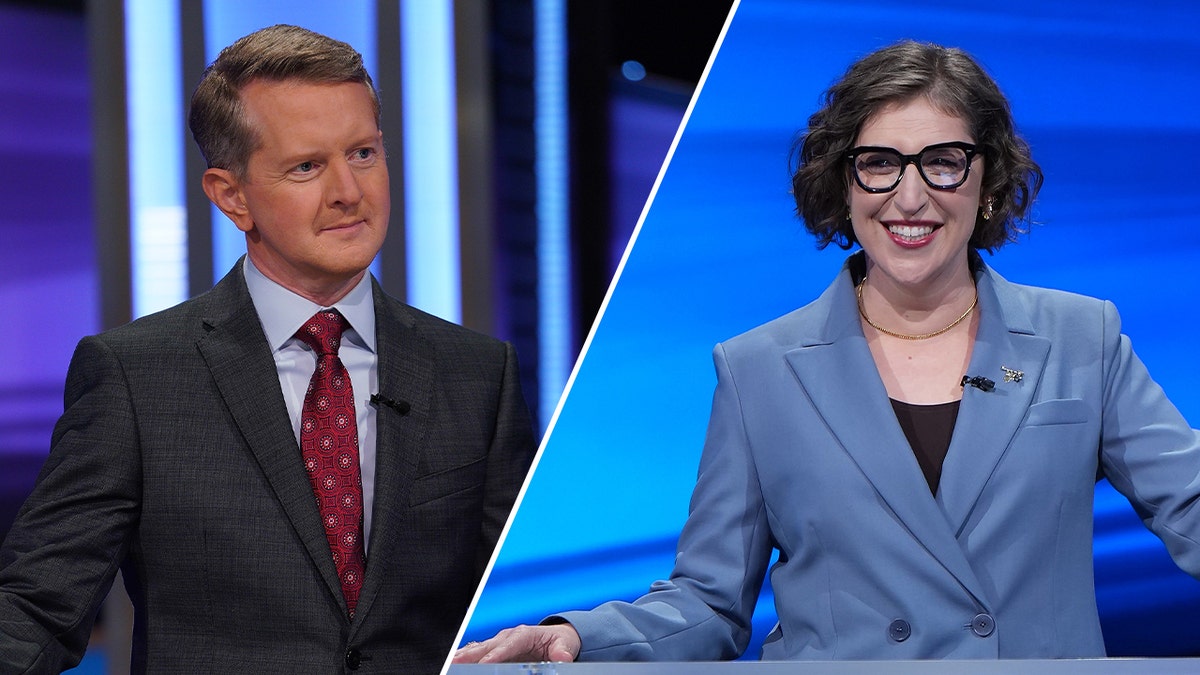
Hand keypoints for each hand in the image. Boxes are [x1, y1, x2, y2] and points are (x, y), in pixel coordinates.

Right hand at [452, 623, 581, 663]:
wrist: (557, 637)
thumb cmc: (560, 640)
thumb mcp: (565, 645)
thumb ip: (562, 652)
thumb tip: (563, 658)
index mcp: (524, 634)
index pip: (508, 645)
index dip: (496, 654)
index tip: (485, 663)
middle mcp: (509, 636)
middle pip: (487, 645)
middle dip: (471, 653)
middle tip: (455, 661)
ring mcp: (501, 642)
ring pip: (479, 648)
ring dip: (463, 655)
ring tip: (449, 662)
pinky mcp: (497, 649)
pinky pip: (479, 652)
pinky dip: (466, 656)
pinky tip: (455, 662)